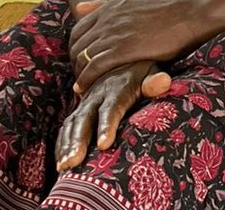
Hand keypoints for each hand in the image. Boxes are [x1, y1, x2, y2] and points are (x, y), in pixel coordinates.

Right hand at [56, 60, 170, 170]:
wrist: (123, 56)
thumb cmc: (142, 71)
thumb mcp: (150, 72)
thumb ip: (153, 82)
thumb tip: (164, 81)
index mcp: (117, 88)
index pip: (111, 108)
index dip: (106, 125)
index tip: (103, 145)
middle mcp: (97, 94)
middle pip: (85, 118)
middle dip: (79, 140)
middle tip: (74, 162)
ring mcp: (86, 101)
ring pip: (73, 123)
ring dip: (67, 144)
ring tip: (64, 167)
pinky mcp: (80, 108)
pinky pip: (67, 126)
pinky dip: (62, 143)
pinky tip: (61, 163)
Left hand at [70, 0, 198, 93]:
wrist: (188, 12)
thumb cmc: (166, 5)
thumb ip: (106, 3)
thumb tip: (81, 7)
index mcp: (109, 7)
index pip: (78, 28)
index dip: (75, 46)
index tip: (79, 59)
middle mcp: (107, 19)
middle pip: (77, 43)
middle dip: (74, 61)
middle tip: (79, 76)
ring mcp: (114, 33)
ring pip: (83, 55)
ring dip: (78, 73)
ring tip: (81, 86)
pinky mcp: (124, 49)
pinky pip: (95, 66)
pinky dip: (86, 78)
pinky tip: (84, 88)